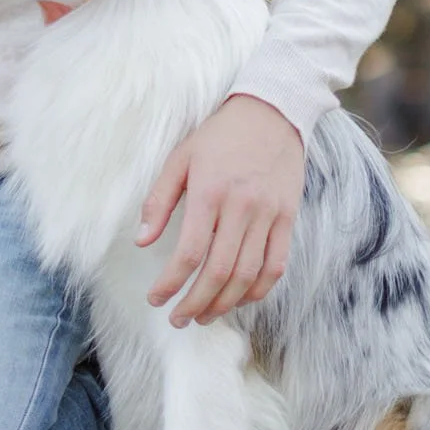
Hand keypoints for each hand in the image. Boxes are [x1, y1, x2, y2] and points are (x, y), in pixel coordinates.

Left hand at [136, 95, 304, 324]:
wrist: (272, 111)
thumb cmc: (219, 135)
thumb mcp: (179, 158)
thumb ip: (158, 200)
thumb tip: (141, 241)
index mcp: (209, 192)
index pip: (188, 252)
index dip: (170, 283)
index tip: (155, 299)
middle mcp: (241, 207)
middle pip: (218, 271)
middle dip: (195, 303)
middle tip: (178, 319)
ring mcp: (268, 215)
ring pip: (248, 275)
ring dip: (224, 303)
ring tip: (204, 316)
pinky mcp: (288, 218)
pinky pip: (276, 266)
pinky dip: (258, 290)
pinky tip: (239, 299)